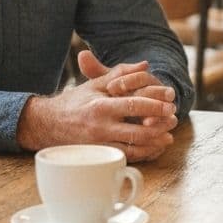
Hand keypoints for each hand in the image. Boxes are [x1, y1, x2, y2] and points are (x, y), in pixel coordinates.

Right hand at [18, 54, 176, 160]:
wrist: (48, 124)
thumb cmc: (74, 102)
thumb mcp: (95, 84)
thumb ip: (120, 73)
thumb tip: (145, 64)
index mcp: (101, 106)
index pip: (133, 105)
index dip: (154, 105)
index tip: (170, 104)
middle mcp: (100, 127)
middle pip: (137, 131)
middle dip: (159, 127)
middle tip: (174, 121)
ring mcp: (99, 144)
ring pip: (134, 148)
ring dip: (154, 144)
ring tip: (168, 137)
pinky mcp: (99, 155)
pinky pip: (125, 157)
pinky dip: (142, 154)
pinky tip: (152, 148)